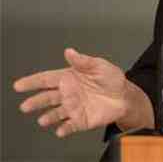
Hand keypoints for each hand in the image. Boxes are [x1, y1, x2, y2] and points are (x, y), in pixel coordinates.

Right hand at [14, 48, 130, 136]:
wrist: (125, 96)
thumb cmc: (112, 79)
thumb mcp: (99, 65)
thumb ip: (83, 60)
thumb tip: (69, 51)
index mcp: (69, 78)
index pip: (46, 79)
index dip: (32, 82)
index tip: (19, 85)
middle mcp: (67, 94)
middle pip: (46, 98)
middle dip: (35, 102)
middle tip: (26, 106)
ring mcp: (73, 108)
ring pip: (55, 113)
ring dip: (48, 117)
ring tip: (43, 120)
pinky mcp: (80, 120)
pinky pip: (70, 126)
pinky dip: (64, 128)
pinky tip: (61, 130)